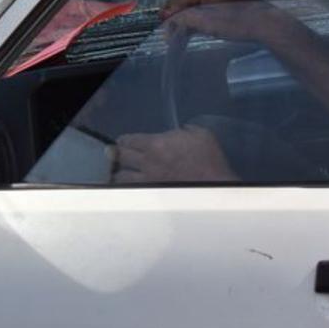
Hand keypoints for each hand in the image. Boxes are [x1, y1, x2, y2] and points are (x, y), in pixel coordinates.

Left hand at [113, 127, 237, 182]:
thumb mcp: (199, 134)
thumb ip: (183, 131)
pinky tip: (127, 188)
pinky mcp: (153, 196)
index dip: (124, 140)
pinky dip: (128, 188)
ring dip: (118, 173)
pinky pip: (134, 191)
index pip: (130, 140)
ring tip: (115, 172)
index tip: (122, 141)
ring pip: (123, 177)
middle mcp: (147, 163)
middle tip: (111, 153)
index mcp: (155, 145)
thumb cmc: (209, 158)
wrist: (216, 187)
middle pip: (122, 157)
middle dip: (115, 154)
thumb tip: (177, 134)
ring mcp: (148, 182)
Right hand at [160, 0, 281, 46]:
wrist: (268, 25)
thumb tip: (169, 20)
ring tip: (188, 27)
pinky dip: (208, 9)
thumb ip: (183, 19)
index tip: (162, 24)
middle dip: (182, 12)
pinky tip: (206, 20)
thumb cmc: (236, 23)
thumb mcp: (205, 22)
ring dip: (195, 12)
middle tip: (173, 27)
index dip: (170, 13)